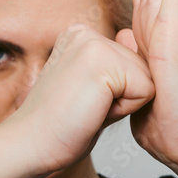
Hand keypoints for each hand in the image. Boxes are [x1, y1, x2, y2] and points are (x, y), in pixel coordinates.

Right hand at [9, 24, 154, 174]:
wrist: (30, 144)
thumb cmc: (57, 126)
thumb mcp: (89, 87)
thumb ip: (112, 67)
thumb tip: (130, 39)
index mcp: (80, 36)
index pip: (131, 64)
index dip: (117, 94)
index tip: (82, 101)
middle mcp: (86, 32)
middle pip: (143, 69)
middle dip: (123, 97)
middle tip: (85, 106)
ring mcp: (94, 43)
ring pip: (147, 80)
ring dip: (124, 104)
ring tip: (88, 107)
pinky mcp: (103, 60)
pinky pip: (146, 90)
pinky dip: (125, 110)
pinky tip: (93, 110)